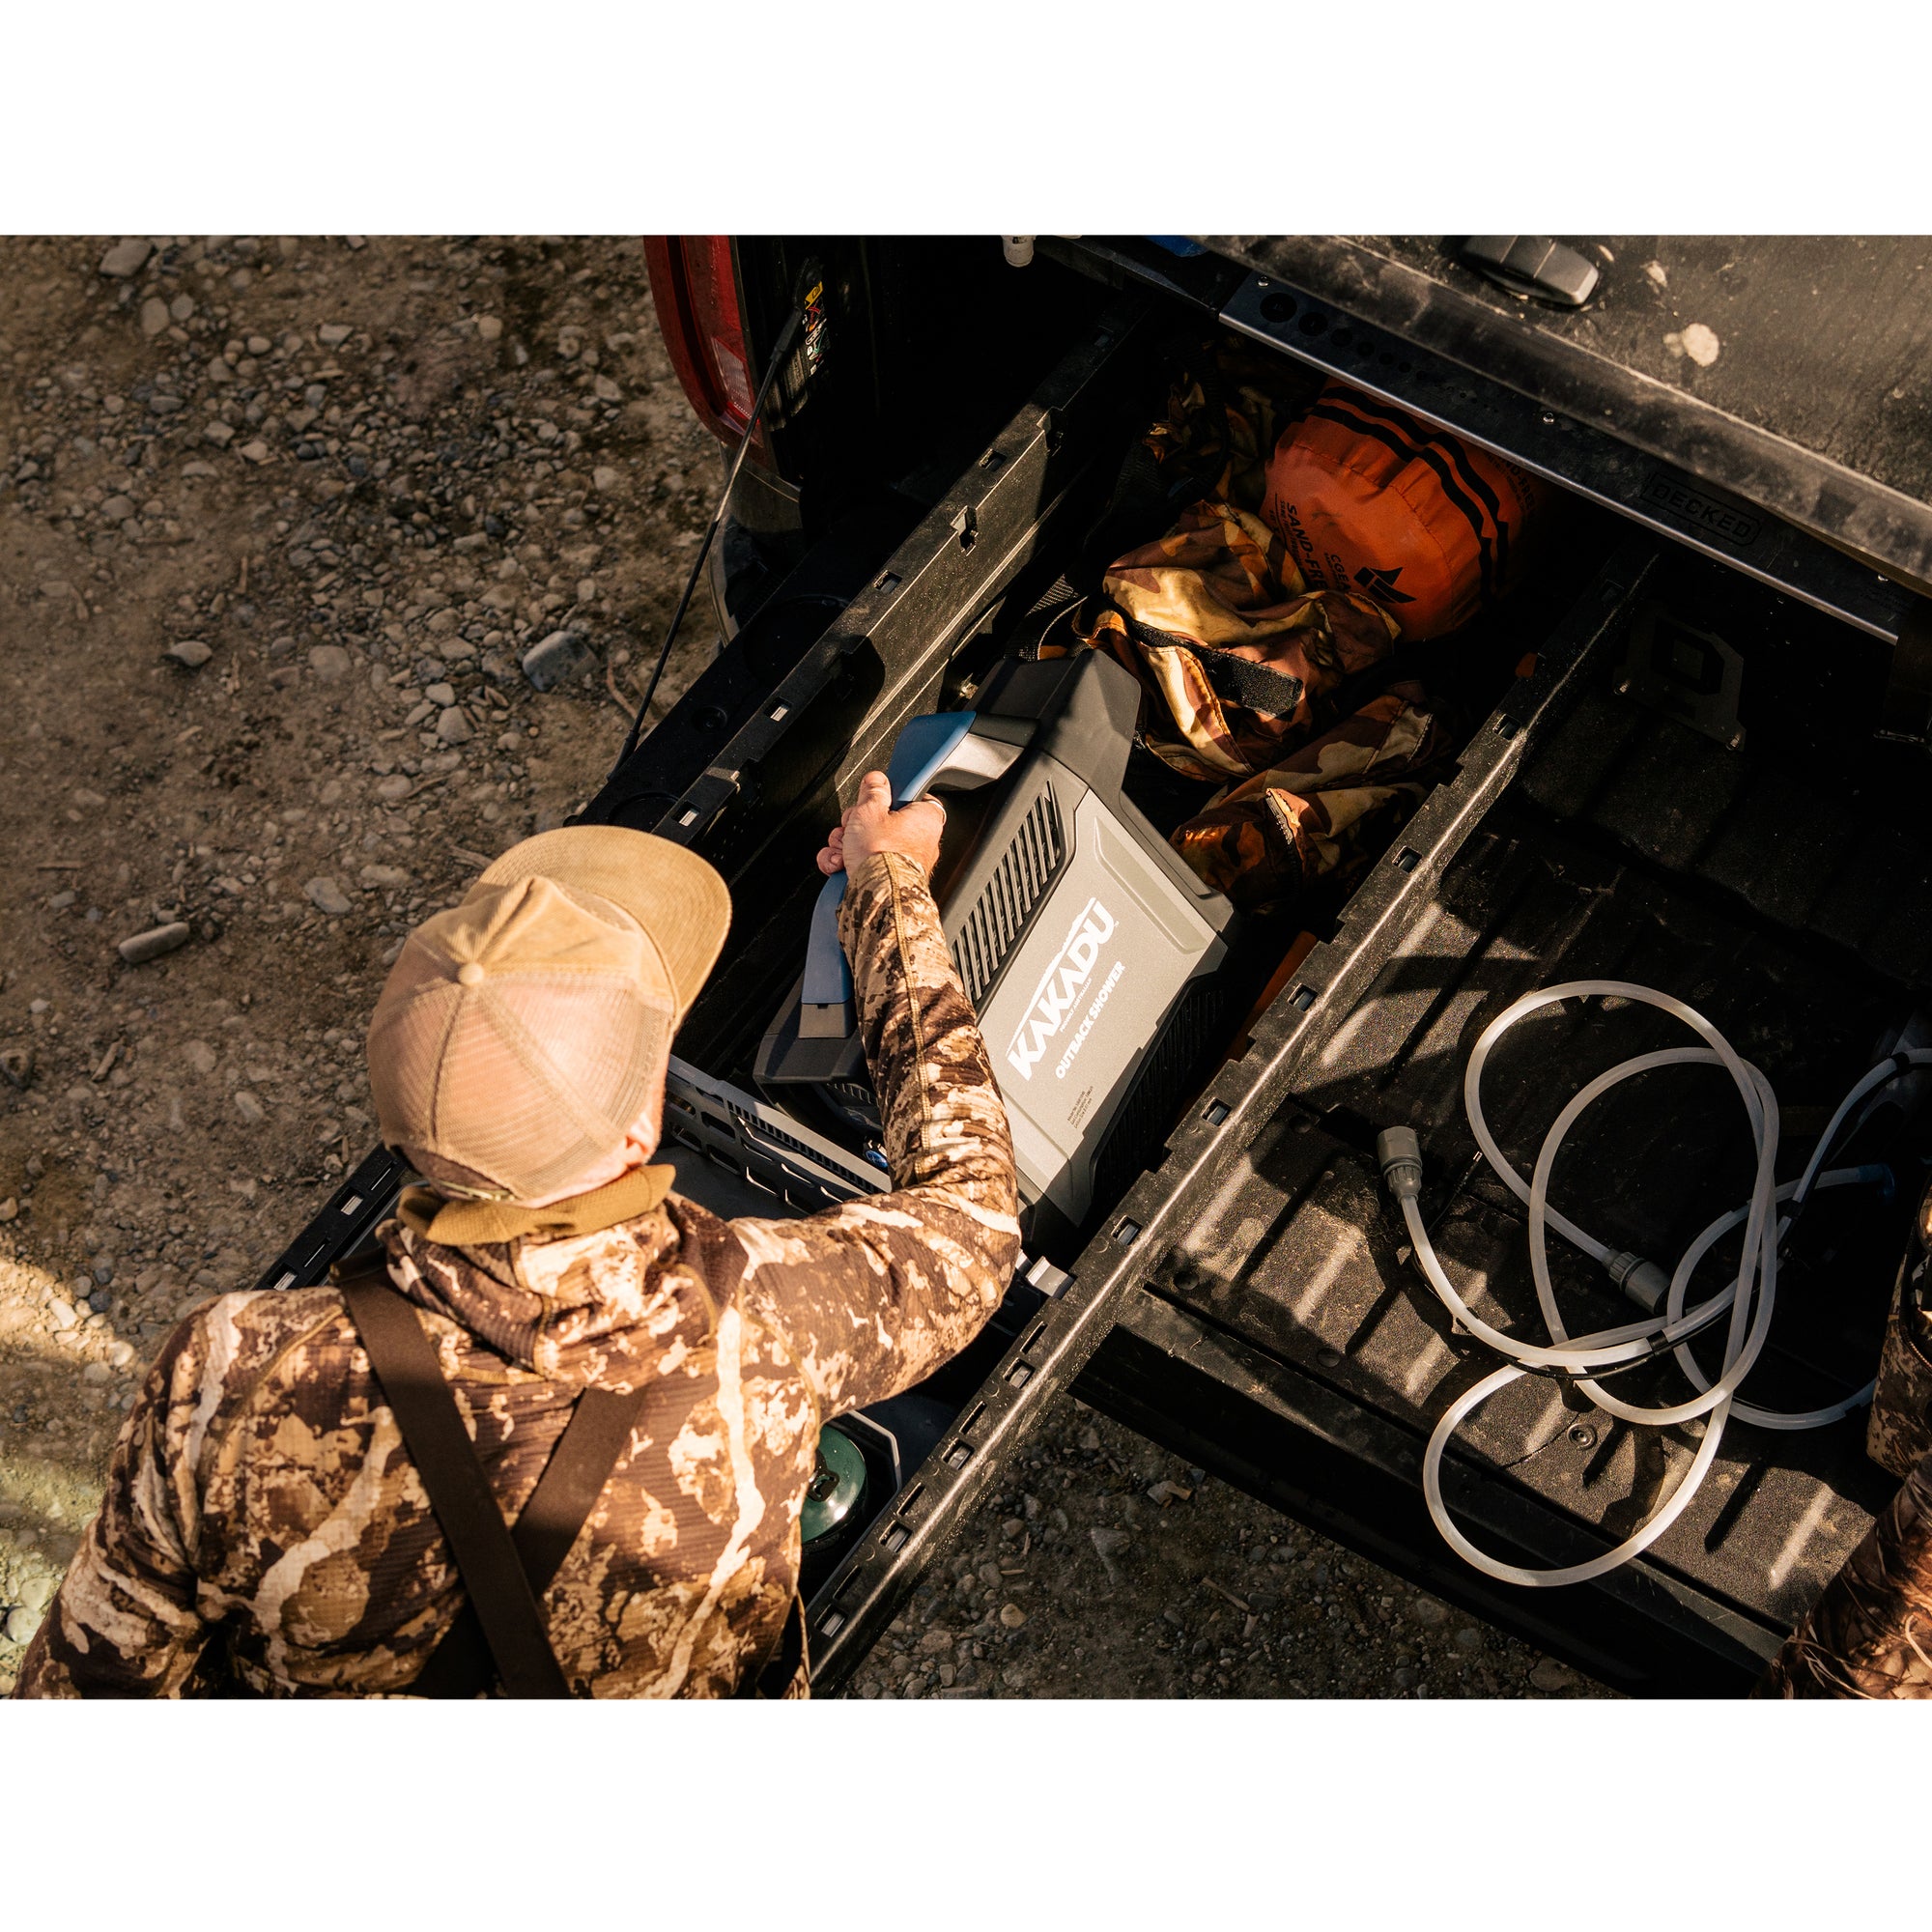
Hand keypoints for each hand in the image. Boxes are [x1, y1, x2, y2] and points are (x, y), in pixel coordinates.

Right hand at [816, 770, 945, 880]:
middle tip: (853, 826)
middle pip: (882, 822)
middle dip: (858, 823)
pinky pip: (862, 865)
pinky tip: (839, 865)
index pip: (912, 798)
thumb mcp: (870, 810)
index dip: (889, 796)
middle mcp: (919, 843)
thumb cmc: (882, 855)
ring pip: (867, 844)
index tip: (874, 797)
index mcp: (925, 819)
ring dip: (846, 844)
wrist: (876, 897)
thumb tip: (876, 780)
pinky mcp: (885, 881)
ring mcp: (902, 864)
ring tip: (844, 849)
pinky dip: (845, 864)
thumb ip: (873, 791)